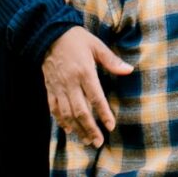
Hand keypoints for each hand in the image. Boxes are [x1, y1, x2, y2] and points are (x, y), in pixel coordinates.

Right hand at [41, 25, 132, 144]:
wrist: (48, 34)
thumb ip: (111, 60)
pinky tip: (68, 130)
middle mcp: (70, 82)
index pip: (95, 97)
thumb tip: (129, 70)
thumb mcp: (96, 45)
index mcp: (84, 71)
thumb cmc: (76, 38)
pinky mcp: (49, 87)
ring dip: (76, 129)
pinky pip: (53, 108)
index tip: (110, 127)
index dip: (103, 114)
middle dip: (90, 128)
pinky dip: (60, 121)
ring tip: (86, 141)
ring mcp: (58, 86)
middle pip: (80, 111)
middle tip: (98, 142)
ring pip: (67, 113)